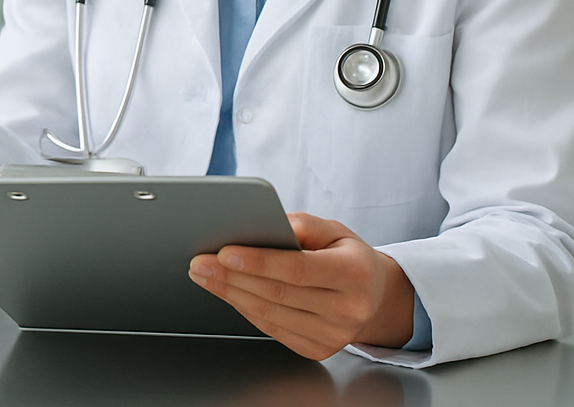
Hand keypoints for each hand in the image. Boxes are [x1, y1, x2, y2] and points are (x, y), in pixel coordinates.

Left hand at [188, 212, 415, 359]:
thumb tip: (268, 225)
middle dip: (231, 277)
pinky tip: (226, 292)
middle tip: (199, 261)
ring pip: (270, 314)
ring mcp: (334, 335)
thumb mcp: (335, 230)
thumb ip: (304, 224)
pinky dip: (244, 309)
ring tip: (204, 274)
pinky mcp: (318, 349)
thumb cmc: (347, 256)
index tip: (223, 252)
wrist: (374, 297)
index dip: (258, 262)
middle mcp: (349, 309)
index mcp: (355, 273)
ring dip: (230, 293)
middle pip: (278, 293)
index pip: (298, 269)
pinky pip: (272, 329)